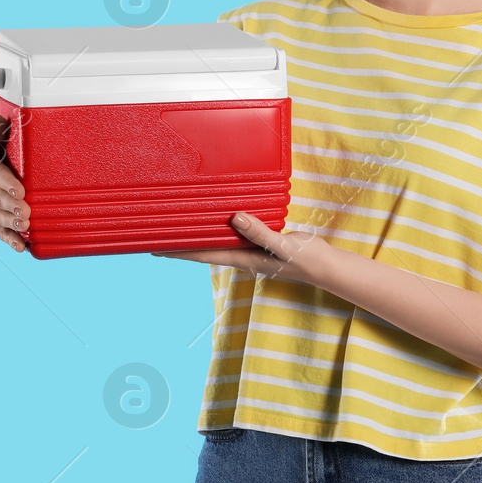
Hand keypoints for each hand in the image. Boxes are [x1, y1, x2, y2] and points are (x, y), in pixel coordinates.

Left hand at [154, 212, 338, 287]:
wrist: (327, 266)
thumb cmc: (307, 259)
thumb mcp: (285, 246)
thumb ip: (261, 233)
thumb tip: (235, 219)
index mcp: (243, 258)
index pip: (203, 254)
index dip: (178, 251)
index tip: (155, 247)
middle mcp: (242, 254)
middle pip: (204, 247)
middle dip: (181, 242)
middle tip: (157, 231)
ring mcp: (251, 249)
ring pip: (218, 240)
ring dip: (198, 233)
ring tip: (178, 223)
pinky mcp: (261, 241)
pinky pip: (234, 232)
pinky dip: (220, 225)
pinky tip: (217, 217)